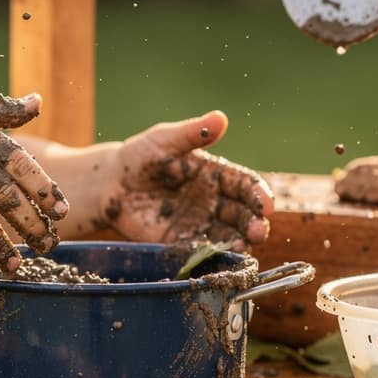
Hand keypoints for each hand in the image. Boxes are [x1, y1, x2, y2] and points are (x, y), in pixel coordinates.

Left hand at [99, 110, 271, 248]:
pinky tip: (223, 259)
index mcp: (214, 174)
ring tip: (245, 248)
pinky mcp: (182, 242)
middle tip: (257, 231)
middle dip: (253, 222)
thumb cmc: (139, 156)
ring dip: (240, 243)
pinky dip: (216, 256)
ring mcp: (199, 223)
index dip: (258, 193)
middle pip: (242, 213)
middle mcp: (213, 200)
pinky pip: (203, 251)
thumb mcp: (164, 140)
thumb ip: (192, 133)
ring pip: (228, 235)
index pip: (244, 184)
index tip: (267, 204)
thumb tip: (220, 118)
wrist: (110, 185)